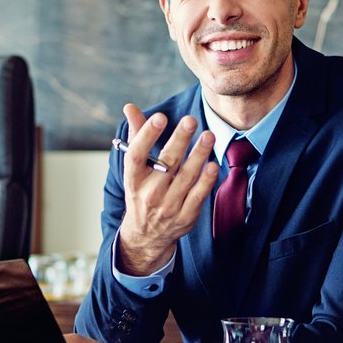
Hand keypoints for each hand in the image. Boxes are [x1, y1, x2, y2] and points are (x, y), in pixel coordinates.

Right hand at [116, 103, 218, 274]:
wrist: (146, 235)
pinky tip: (213, 164)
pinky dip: (206, 180)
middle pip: (166, 162)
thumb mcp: (134, 168)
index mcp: (133, 179)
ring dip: (199, 154)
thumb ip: (136, 135)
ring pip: (186, 176)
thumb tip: (129, 106)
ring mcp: (168, 207)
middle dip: (180, 140)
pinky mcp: (185, 217)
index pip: (137, 155)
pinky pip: (198, 195)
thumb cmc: (142, 192)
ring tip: (209, 135)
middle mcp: (149, 193)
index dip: (147, 135)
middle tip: (191, 120)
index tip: (159, 117)